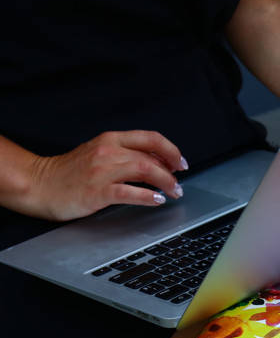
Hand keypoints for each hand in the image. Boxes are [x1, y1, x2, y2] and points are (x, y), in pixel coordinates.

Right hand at [27, 130, 187, 220]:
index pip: (151, 138)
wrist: (39, 184)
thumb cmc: (69, 172)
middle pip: (151, 157)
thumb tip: (157, 162)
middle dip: (172, 172)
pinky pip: (129, 192)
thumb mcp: (99, 153)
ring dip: (165, 183)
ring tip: (173, 192)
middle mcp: (108, 151)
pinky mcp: (97, 191)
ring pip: (144, 171)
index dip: (171, 150)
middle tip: (179, 184)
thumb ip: (125, 154)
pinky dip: (147, 196)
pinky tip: (156, 200)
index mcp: (110, 139)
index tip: (181, 162)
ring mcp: (102, 171)